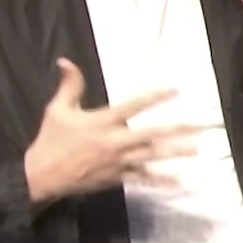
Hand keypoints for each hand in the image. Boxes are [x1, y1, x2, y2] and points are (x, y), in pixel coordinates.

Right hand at [24, 58, 199, 203]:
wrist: (43, 175)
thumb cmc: (51, 140)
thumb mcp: (57, 109)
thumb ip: (69, 85)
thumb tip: (65, 60)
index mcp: (102, 122)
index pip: (133, 106)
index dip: (154, 97)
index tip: (175, 90)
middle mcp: (114, 142)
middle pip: (151, 134)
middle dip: (176, 129)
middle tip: (199, 125)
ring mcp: (118, 162)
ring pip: (151, 157)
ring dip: (175, 153)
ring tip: (196, 149)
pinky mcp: (117, 178)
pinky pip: (143, 179)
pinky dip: (161, 181)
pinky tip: (179, 182)